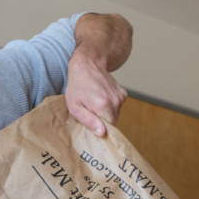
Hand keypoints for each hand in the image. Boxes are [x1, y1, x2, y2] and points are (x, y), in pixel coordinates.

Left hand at [65, 13, 131, 136]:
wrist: (87, 64)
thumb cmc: (77, 86)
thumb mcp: (75, 107)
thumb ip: (89, 122)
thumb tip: (103, 133)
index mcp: (104, 106)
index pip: (109, 130)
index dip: (100, 133)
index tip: (92, 131)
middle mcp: (116, 101)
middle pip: (112, 124)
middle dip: (102, 124)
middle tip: (90, 117)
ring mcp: (121, 97)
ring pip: (115, 116)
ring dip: (105, 116)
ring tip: (94, 107)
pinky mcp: (123, 94)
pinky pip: (117, 108)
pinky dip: (109, 108)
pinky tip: (101, 101)